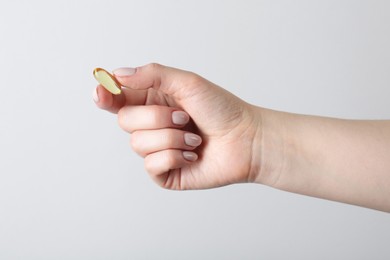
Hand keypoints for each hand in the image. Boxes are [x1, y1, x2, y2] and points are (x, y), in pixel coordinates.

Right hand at [93, 63, 262, 189]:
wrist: (245, 140)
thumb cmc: (221, 109)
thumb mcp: (187, 82)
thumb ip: (152, 75)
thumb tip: (118, 75)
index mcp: (154, 101)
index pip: (119, 99)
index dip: (106, 95)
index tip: (101, 92)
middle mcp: (152, 125)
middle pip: (125, 121)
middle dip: (157, 118)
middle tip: (184, 117)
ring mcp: (157, 149)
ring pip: (138, 144)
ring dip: (172, 139)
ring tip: (194, 138)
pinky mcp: (165, 172)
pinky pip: (152, 165)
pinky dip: (175, 157)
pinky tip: (193, 155)